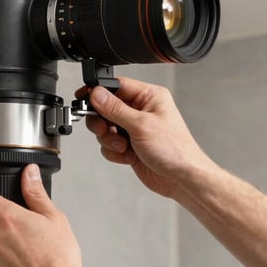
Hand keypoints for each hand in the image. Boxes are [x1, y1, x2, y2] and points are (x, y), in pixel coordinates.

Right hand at [81, 77, 215, 198]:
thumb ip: (115, 109)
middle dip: (102, 122)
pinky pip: (109, 145)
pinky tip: (129, 156)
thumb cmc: (175, 150)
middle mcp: (141, 110)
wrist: (181, 179)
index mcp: (149, 97)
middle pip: (106, 108)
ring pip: (105, 128)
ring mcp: (134, 129)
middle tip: (104, 129)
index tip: (85, 99)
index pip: (117, 86)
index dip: (99, 92)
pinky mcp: (130, 146)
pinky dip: (115, 152)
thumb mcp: (141, 125)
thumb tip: (97, 93)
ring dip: (110, 140)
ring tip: (123, 147)